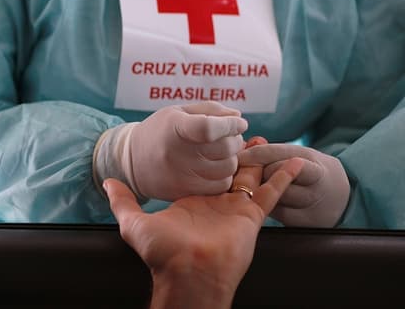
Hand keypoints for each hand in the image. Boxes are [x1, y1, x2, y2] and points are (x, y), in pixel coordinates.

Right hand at [93, 102, 247, 201]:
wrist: (133, 161)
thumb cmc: (161, 131)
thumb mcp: (179, 112)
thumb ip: (210, 110)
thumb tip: (238, 117)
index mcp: (174, 127)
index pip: (209, 128)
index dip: (229, 124)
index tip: (238, 122)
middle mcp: (177, 153)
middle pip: (225, 148)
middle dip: (234, 139)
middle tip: (227, 137)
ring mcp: (182, 175)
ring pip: (228, 168)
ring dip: (231, 158)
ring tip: (218, 152)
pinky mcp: (187, 192)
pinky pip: (221, 185)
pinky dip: (224, 175)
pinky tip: (213, 167)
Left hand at [105, 138, 304, 308]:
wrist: (187, 273)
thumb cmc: (162, 253)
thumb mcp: (134, 223)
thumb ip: (122, 201)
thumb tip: (108, 182)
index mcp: (191, 203)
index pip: (201, 174)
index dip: (206, 157)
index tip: (210, 137)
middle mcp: (214, 204)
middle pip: (228, 172)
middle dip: (235, 153)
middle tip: (241, 132)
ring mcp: (234, 210)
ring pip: (251, 178)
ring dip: (259, 159)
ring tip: (264, 138)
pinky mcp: (251, 217)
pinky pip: (271, 194)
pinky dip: (284, 177)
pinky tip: (296, 162)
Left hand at [237, 143, 349, 226]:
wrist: (345, 199)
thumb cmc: (309, 172)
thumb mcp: (299, 156)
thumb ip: (273, 152)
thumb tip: (243, 144)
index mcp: (311, 159)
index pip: (277, 153)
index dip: (255, 153)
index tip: (237, 155)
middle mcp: (315, 180)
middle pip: (274, 173)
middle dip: (256, 172)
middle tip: (240, 172)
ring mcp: (312, 202)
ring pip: (274, 195)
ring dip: (259, 191)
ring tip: (251, 188)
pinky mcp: (306, 221)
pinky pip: (277, 213)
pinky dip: (267, 207)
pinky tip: (262, 203)